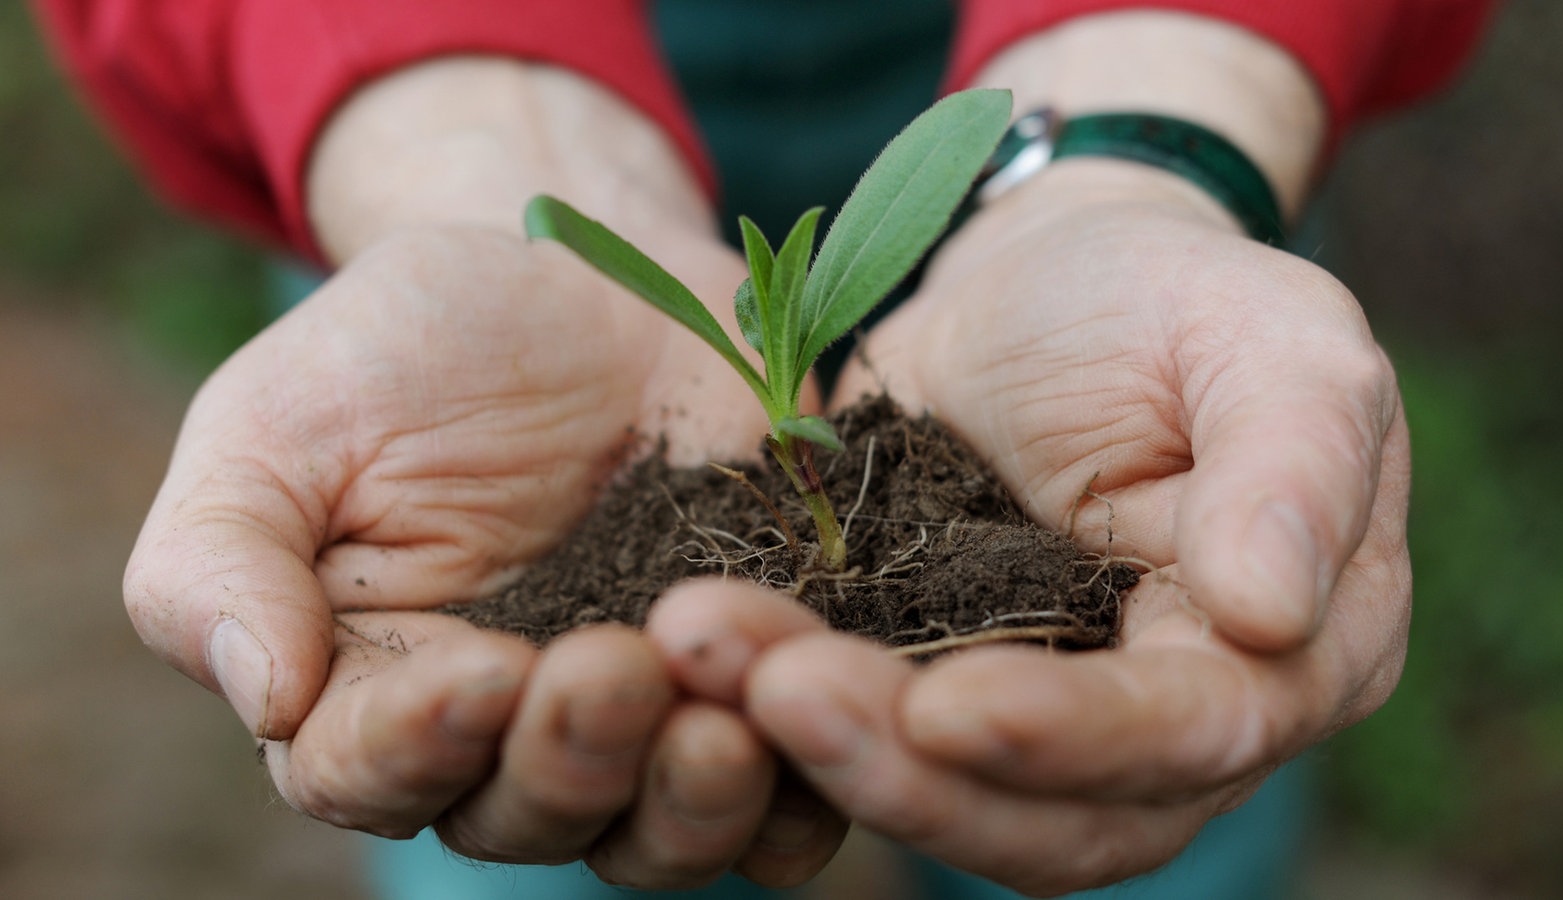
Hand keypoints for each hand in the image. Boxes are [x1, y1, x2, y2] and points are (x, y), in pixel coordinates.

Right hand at [123, 223, 843, 887]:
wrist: (585, 273)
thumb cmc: (413, 344)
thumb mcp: (280, 418)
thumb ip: (224, 557)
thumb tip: (260, 698)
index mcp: (374, 689)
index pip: (371, 775)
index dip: (422, 747)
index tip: (484, 671)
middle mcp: (509, 735)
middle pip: (531, 819)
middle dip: (575, 760)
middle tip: (620, 666)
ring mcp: (644, 718)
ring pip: (662, 834)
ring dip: (696, 796)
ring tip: (727, 708)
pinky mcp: (753, 681)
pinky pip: (794, 781)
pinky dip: (811, 775)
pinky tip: (824, 698)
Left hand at [649, 159, 1409, 894]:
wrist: (1043, 283)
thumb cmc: (1167, 295)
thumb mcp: (1264, 334)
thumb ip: (1294, 461)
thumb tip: (1275, 615)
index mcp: (1299, 649)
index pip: (1196, 733)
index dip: (1074, 738)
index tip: (949, 708)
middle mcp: (1182, 722)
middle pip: (1061, 817)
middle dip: (913, 773)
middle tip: (776, 693)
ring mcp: (1054, 723)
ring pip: (956, 802)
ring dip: (832, 755)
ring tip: (711, 658)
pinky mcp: (944, 694)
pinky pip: (874, 744)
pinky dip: (792, 718)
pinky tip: (705, 658)